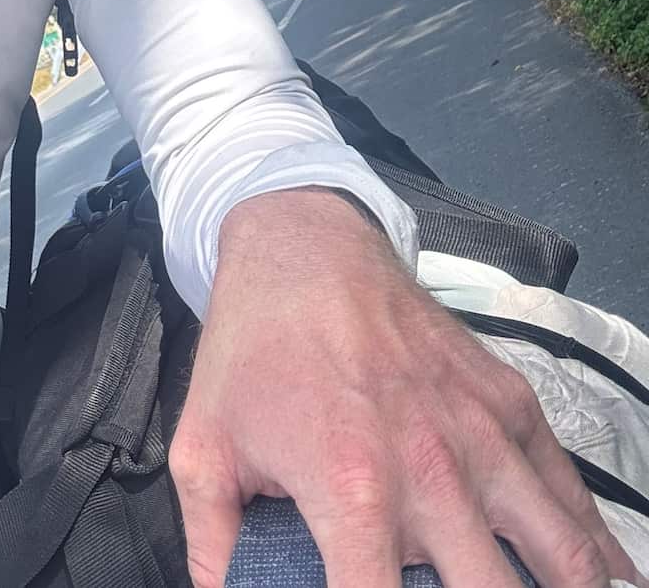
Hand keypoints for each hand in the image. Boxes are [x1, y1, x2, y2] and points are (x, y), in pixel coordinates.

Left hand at [167, 187, 647, 587]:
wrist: (304, 248)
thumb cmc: (252, 352)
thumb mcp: (203, 450)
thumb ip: (212, 549)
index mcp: (352, 489)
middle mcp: (431, 469)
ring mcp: (482, 435)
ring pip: (561, 557)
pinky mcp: (510, 403)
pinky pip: (573, 495)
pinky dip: (596, 552)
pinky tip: (601, 581)